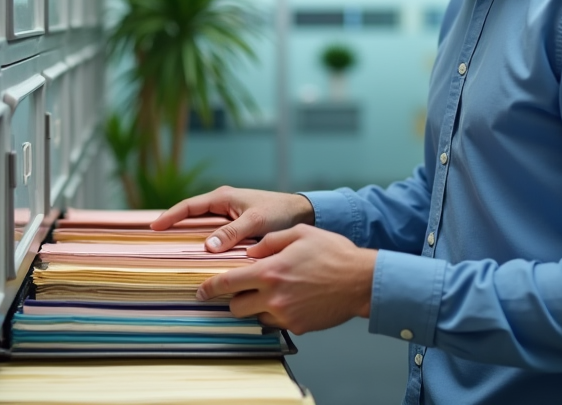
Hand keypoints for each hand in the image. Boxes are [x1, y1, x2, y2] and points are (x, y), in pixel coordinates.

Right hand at [150, 186, 314, 251]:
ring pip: (202, 227)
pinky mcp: (235, 227)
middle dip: (174, 227)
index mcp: (223, 198)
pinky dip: (205, 244)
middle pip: (191, 216)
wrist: (301, 213)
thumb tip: (207, 247)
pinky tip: (200, 258)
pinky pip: (214, 235)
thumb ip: (232, 233)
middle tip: (155, 242)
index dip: (170, 216)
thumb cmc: (279, 212)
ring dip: (189, 237)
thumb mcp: (255, 222)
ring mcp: (228, 216)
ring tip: (172, 252)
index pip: (189, 206)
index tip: (154, 228)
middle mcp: (222, 205)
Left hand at [196, 224, 376, 334]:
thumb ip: (270, 242)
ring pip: (255, 317)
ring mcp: (285, 314)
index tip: (201, 292)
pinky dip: (277, 314)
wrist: (360, 280)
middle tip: (241, 290)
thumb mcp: (299, 234)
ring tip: (271, 293)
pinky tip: (291, 300)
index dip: (210, 288)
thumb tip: (250, 251)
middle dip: (234, 299)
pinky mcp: (298, 326)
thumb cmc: (333, 253)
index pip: (227, 283)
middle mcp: (273, 296)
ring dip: (256, 307)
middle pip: (235, 307)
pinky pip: (276, 323)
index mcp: (269, 272)